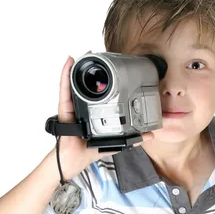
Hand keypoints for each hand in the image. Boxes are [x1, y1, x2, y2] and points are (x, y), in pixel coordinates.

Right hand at [55, 52, 153, 179]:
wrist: (74, 161)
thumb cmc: (89, 151)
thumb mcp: (115, 143)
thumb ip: (132, 139)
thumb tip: (149, 135)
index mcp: (94, 111)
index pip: (99, 92)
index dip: (104, 79)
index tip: (111, 66)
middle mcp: (82, 106)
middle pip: (87, 83)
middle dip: (92, 68)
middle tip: (99, 53)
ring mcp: (73, 106)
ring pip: (75, 82)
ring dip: (79, 66)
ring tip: (87, 53)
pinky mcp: (65, 109)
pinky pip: (65, 90)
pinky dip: (65, 75)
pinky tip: (70, 62)